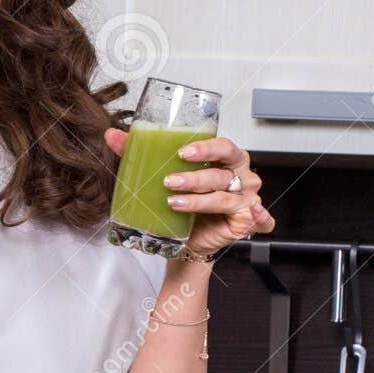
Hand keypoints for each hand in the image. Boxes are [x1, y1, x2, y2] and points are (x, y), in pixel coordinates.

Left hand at [104, 127, 275, 256]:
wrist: (187, 238)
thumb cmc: (183, 201)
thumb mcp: (161, 175)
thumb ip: (138, 153)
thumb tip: (112, 135)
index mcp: (227, 158)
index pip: (223, 146)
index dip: (206, 148)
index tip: (182, 153)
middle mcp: (242, 176)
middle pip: (223, 172)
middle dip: (196, 177)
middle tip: (170, 181)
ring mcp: (248, 199)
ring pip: (225, 197)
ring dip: (200, 200)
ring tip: (175, 202)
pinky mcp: (248, 221)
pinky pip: (261, 220)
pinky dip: (261, 218)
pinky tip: (251, 215)